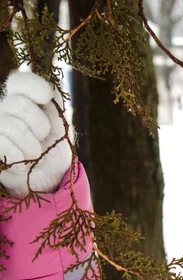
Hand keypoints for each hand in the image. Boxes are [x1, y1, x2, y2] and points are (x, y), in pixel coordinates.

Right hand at [0, 72, 70, 196]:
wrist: (50, 178)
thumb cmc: (54, 148)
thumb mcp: (60, 122)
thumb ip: (54, 101)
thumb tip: (47, 89)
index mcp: (21, 100)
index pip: (20, 81)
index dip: (34, 86)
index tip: (46, 97)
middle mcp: (3, 110)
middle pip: (19, 105)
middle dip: (40, 126)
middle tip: (42, 139)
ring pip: (12, 126)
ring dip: (32, 146)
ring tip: (33, 153)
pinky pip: (3, 143)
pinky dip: (20, 155)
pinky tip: (21, 161)